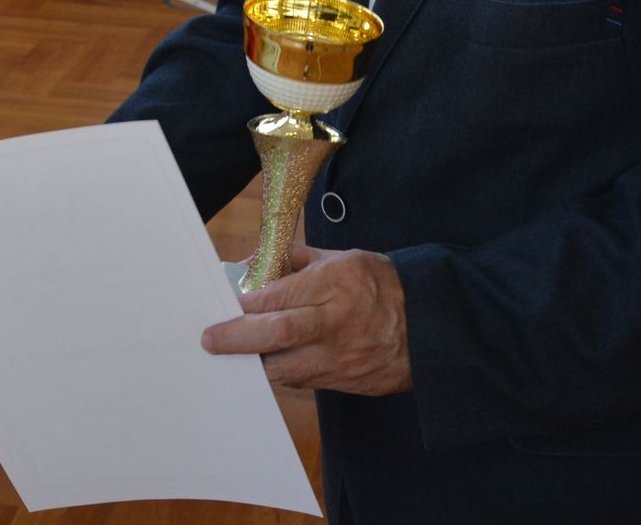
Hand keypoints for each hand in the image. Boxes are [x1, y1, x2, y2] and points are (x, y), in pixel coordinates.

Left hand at [203, 244, 411, 395]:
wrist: (430, 324)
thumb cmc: (380, 283)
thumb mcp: (342, 258)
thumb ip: (294, 260)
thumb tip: (250, 266)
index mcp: (337, 283)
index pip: (280, 296)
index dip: (246, 305)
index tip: (222, 305)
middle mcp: (338, 322)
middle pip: (278, 334)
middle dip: (238, 339)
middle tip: (211, 341)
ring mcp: (344, 357)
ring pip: (287, 368)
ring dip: (257, 363)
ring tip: (234, 356)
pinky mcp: (348, 381)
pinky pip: (304, 383)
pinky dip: (283, 374)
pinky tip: (268, 365)